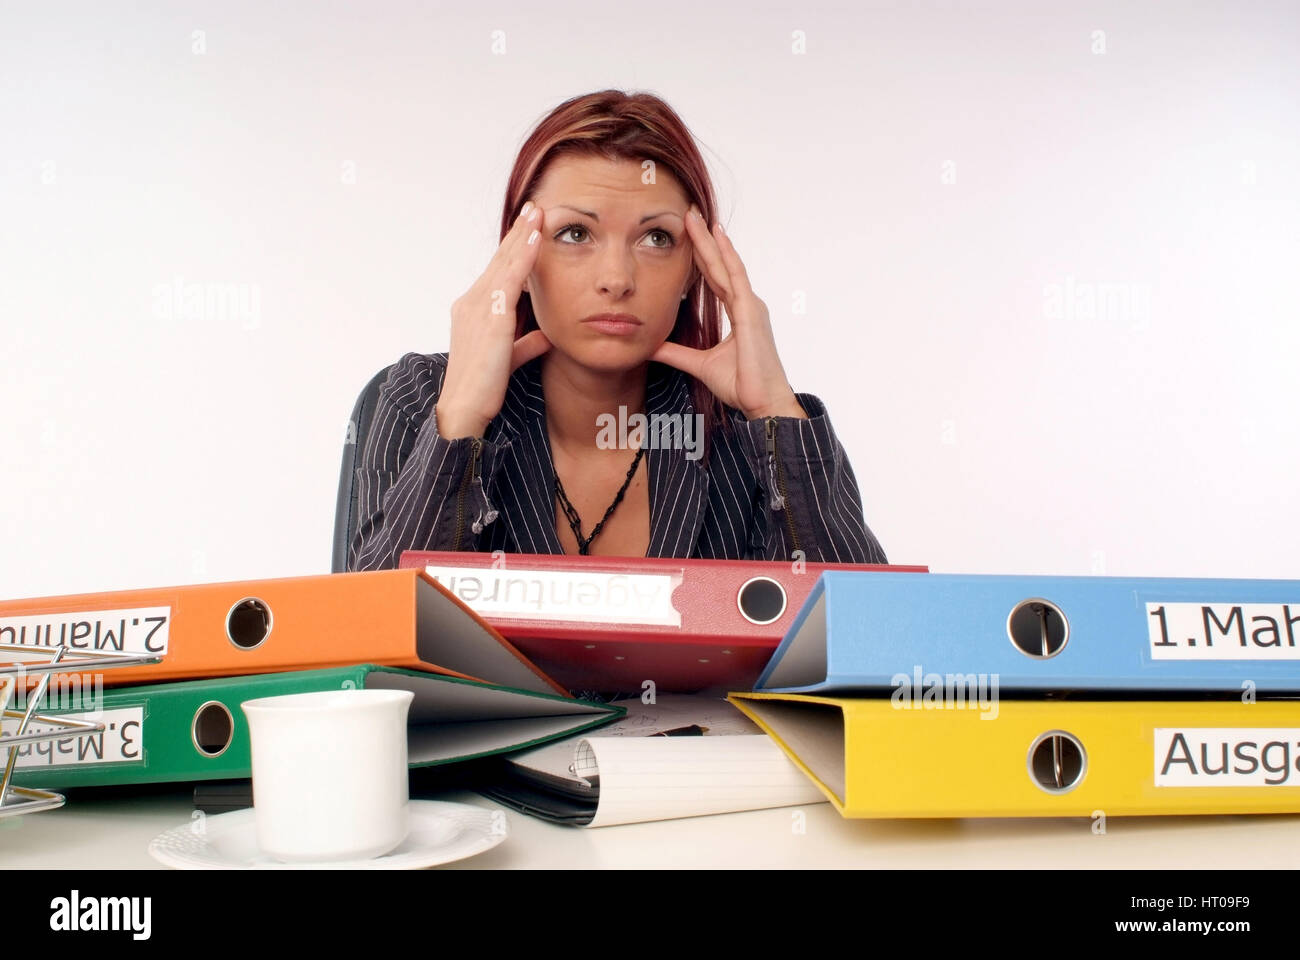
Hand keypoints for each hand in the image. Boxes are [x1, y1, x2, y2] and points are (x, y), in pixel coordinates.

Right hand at [438, 201, 553, 437]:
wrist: (464, 408)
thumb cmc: (483, 387)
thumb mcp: (509, 358)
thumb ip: (526, 343)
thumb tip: (547, 335)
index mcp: (473, 309)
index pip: (498, 271)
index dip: (514, 248)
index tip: (529, 227)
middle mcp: (472, 302)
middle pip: (500, 259)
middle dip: (519, 232)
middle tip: (535, 207)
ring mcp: (478, 308)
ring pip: (505, 263)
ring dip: (523, 236)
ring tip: (539, 213)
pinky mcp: (491, 318)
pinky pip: (511, 280)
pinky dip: (524, 257)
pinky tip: (536, 240)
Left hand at [650, 205, 804, 419]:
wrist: (763, 403)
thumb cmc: (741, 385)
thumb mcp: (699, 364)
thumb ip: (677, 353)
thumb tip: (652, 346)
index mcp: (739, 312)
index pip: (715, 277)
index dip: (702, 256)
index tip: (689, 234)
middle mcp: (747, 304)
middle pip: (720, 265)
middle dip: (704, 239)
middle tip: (689, 213)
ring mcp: (751, 305)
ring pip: (726, 265)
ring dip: (710, 240)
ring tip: (696, 216)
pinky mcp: (751, 312)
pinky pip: (735, 277)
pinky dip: (726, 255)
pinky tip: (717, 236)